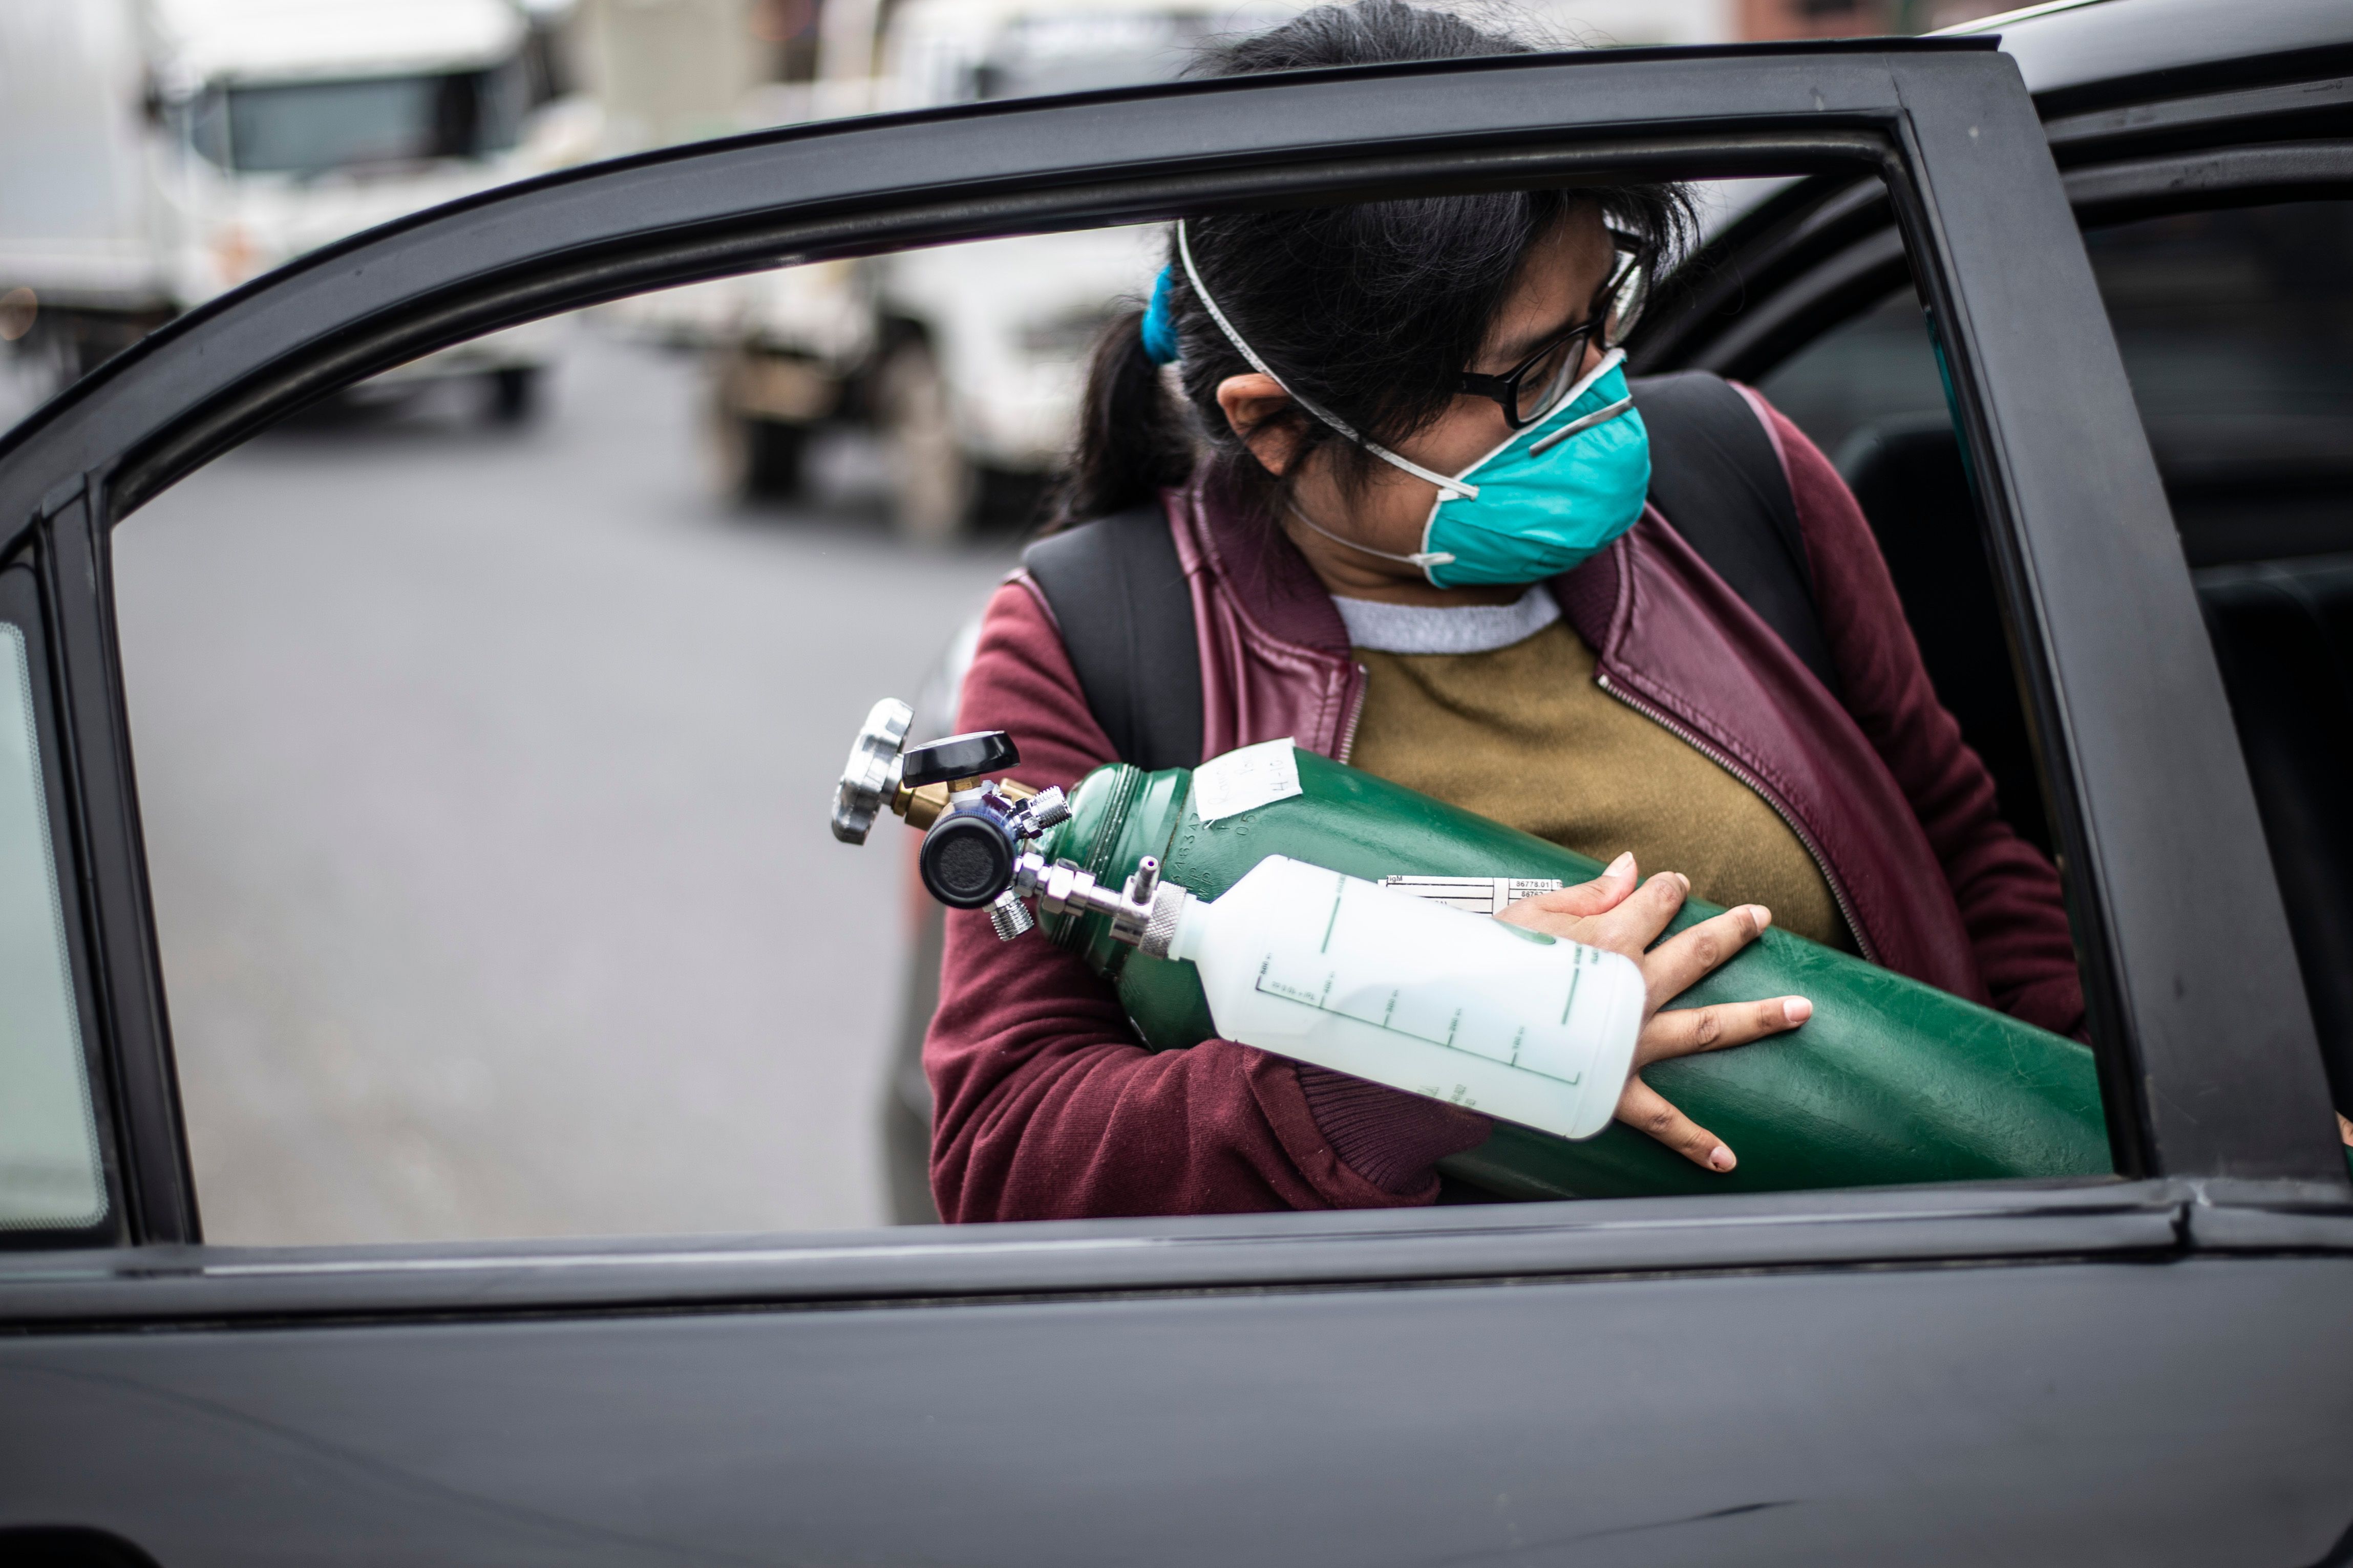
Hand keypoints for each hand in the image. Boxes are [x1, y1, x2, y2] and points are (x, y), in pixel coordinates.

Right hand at [1497, 852, 1810, 1172]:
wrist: (1455, 1019)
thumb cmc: (1484, 962)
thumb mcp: (1529, 914)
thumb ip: (1589, 893)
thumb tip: (1632, 866)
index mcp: (1610, 938)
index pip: (1655, 901)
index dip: (1668, 888)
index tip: (1673, 884)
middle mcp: (1633, 986)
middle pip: (1699, 951)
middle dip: (1733, 932)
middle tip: (1760, 917)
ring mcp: (1632, 1039)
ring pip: (1708, 1025)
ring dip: (1758, 1017)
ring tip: (1801, 1009)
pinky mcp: (1615, 1087)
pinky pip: (1660, 1119)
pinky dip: (1692, 1140)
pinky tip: (1726, 1159)